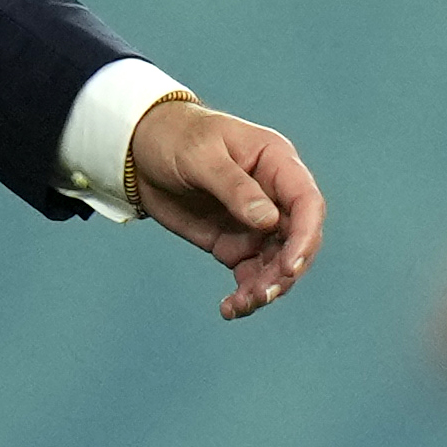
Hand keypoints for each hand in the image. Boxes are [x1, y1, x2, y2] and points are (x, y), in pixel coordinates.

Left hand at [130, 97, 324, 320]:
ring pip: (276, 264)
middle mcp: (274, 196)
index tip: (290, 266)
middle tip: (260, 294)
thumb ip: (234, 187)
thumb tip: (268, 221)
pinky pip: (250, 274)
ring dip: (265, 289)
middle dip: (285, 271)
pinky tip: (229, 309)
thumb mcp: (201, 156)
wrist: (140, 149)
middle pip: (297, 240)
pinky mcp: (235, 243)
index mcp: (277, 163)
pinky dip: (245, 294)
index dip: (305, 237)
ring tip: (240, 305)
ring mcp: (256, 223)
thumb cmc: (175, 137)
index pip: (306, 203)